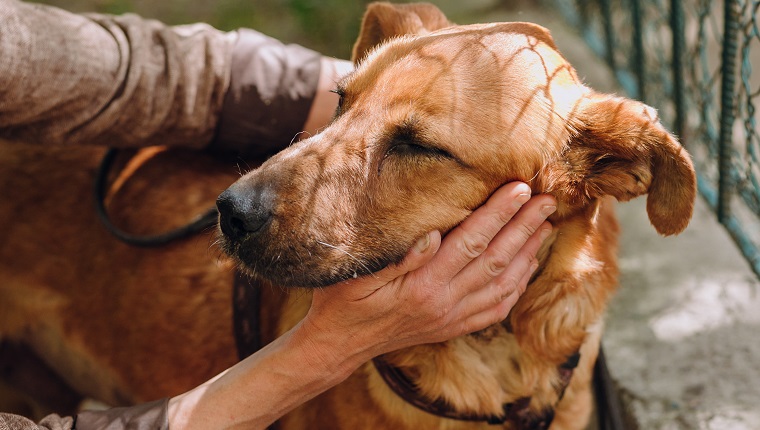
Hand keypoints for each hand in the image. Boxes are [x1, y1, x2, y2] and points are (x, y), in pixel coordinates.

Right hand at [301, 182, 556, 369]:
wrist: (338, 345)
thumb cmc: (341, 302)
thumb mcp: (357, 275)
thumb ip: (397, 256)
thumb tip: (433, 233)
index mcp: (421, 286)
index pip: (470, 243)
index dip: (498, 214)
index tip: (520, 189)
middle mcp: (444, 304)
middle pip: (495, 261)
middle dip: (524, 228)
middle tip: (548, 200)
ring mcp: (451, 318)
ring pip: (502, 285)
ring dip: (528, 253)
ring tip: (546, 226)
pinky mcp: (452, 327)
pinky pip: (495, 309)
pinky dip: (517, 286)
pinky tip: (527, 266)